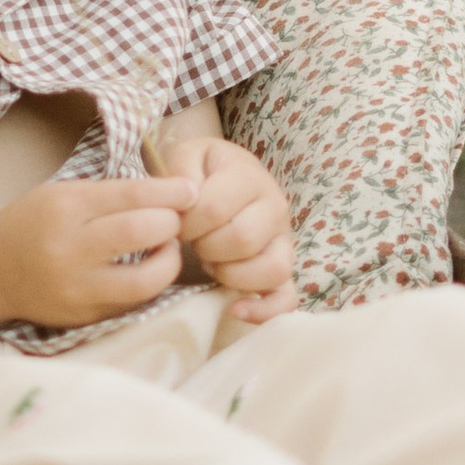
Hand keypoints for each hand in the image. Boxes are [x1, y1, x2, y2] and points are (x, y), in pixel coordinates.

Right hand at [0, 170, 191, 328]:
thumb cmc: (32, 223)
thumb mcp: (62, 194)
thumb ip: (112, 195)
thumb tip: (172, 194)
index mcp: (64, 208)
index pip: (130, 195)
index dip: (169, 192)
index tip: (190, 190)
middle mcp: (68, 249)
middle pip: (141, 232)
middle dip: (170, 223)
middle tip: (174, 220)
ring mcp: (76, 289)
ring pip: (145, 280)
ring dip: (169, 261)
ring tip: (167, 248)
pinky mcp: (84, 317)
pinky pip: (132, 302)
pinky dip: (149, 284)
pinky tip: (148, 270)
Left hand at [170, 139, 297, 323]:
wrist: (219, 173)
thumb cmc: (199, 169)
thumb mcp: (184, 154)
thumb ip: (180, 170)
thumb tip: (189, 199)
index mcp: (248, 176)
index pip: (214, 208)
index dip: (187, 222)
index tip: (177, 222)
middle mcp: (275, 207)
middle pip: (242, 239)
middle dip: (205, 246)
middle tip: (193, 240)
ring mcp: (283, 239)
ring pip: (271, 269)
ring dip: (230, 273)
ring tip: (210, 262)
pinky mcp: (283, 266)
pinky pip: (287, 297)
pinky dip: (265, 310)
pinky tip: (236, 310)